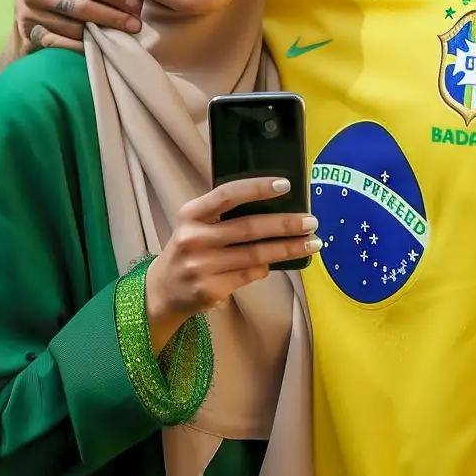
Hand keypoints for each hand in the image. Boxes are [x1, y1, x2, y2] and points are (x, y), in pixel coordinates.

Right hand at [9, 0, 141, 55]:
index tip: (136, 3)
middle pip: (82, 7)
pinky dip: (83, 48)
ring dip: (101, 34)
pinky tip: (101, 47)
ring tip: (123, 36)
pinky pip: (62, 45)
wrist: (22, 17)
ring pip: (74, 28)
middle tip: (136, 24)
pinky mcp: (31, 37)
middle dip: (113, 16)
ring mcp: (30, 16)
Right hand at [143, 179, 317, 342]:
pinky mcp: (212, 289)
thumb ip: (223, 216)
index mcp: (191, 213)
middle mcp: (195, 237)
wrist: (163, 290)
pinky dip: (268, 267)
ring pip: (256, 255)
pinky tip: (282, 262)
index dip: (257, 188)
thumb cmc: (188, 250)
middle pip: (249, 227)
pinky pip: (250, 275)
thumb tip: (273, 208)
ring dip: (288, 249)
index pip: (227, 194)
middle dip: (285, 224)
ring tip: (312, 243)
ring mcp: (203, 265)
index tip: (285, 185)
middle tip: (311, 222)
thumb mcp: (195, 225)